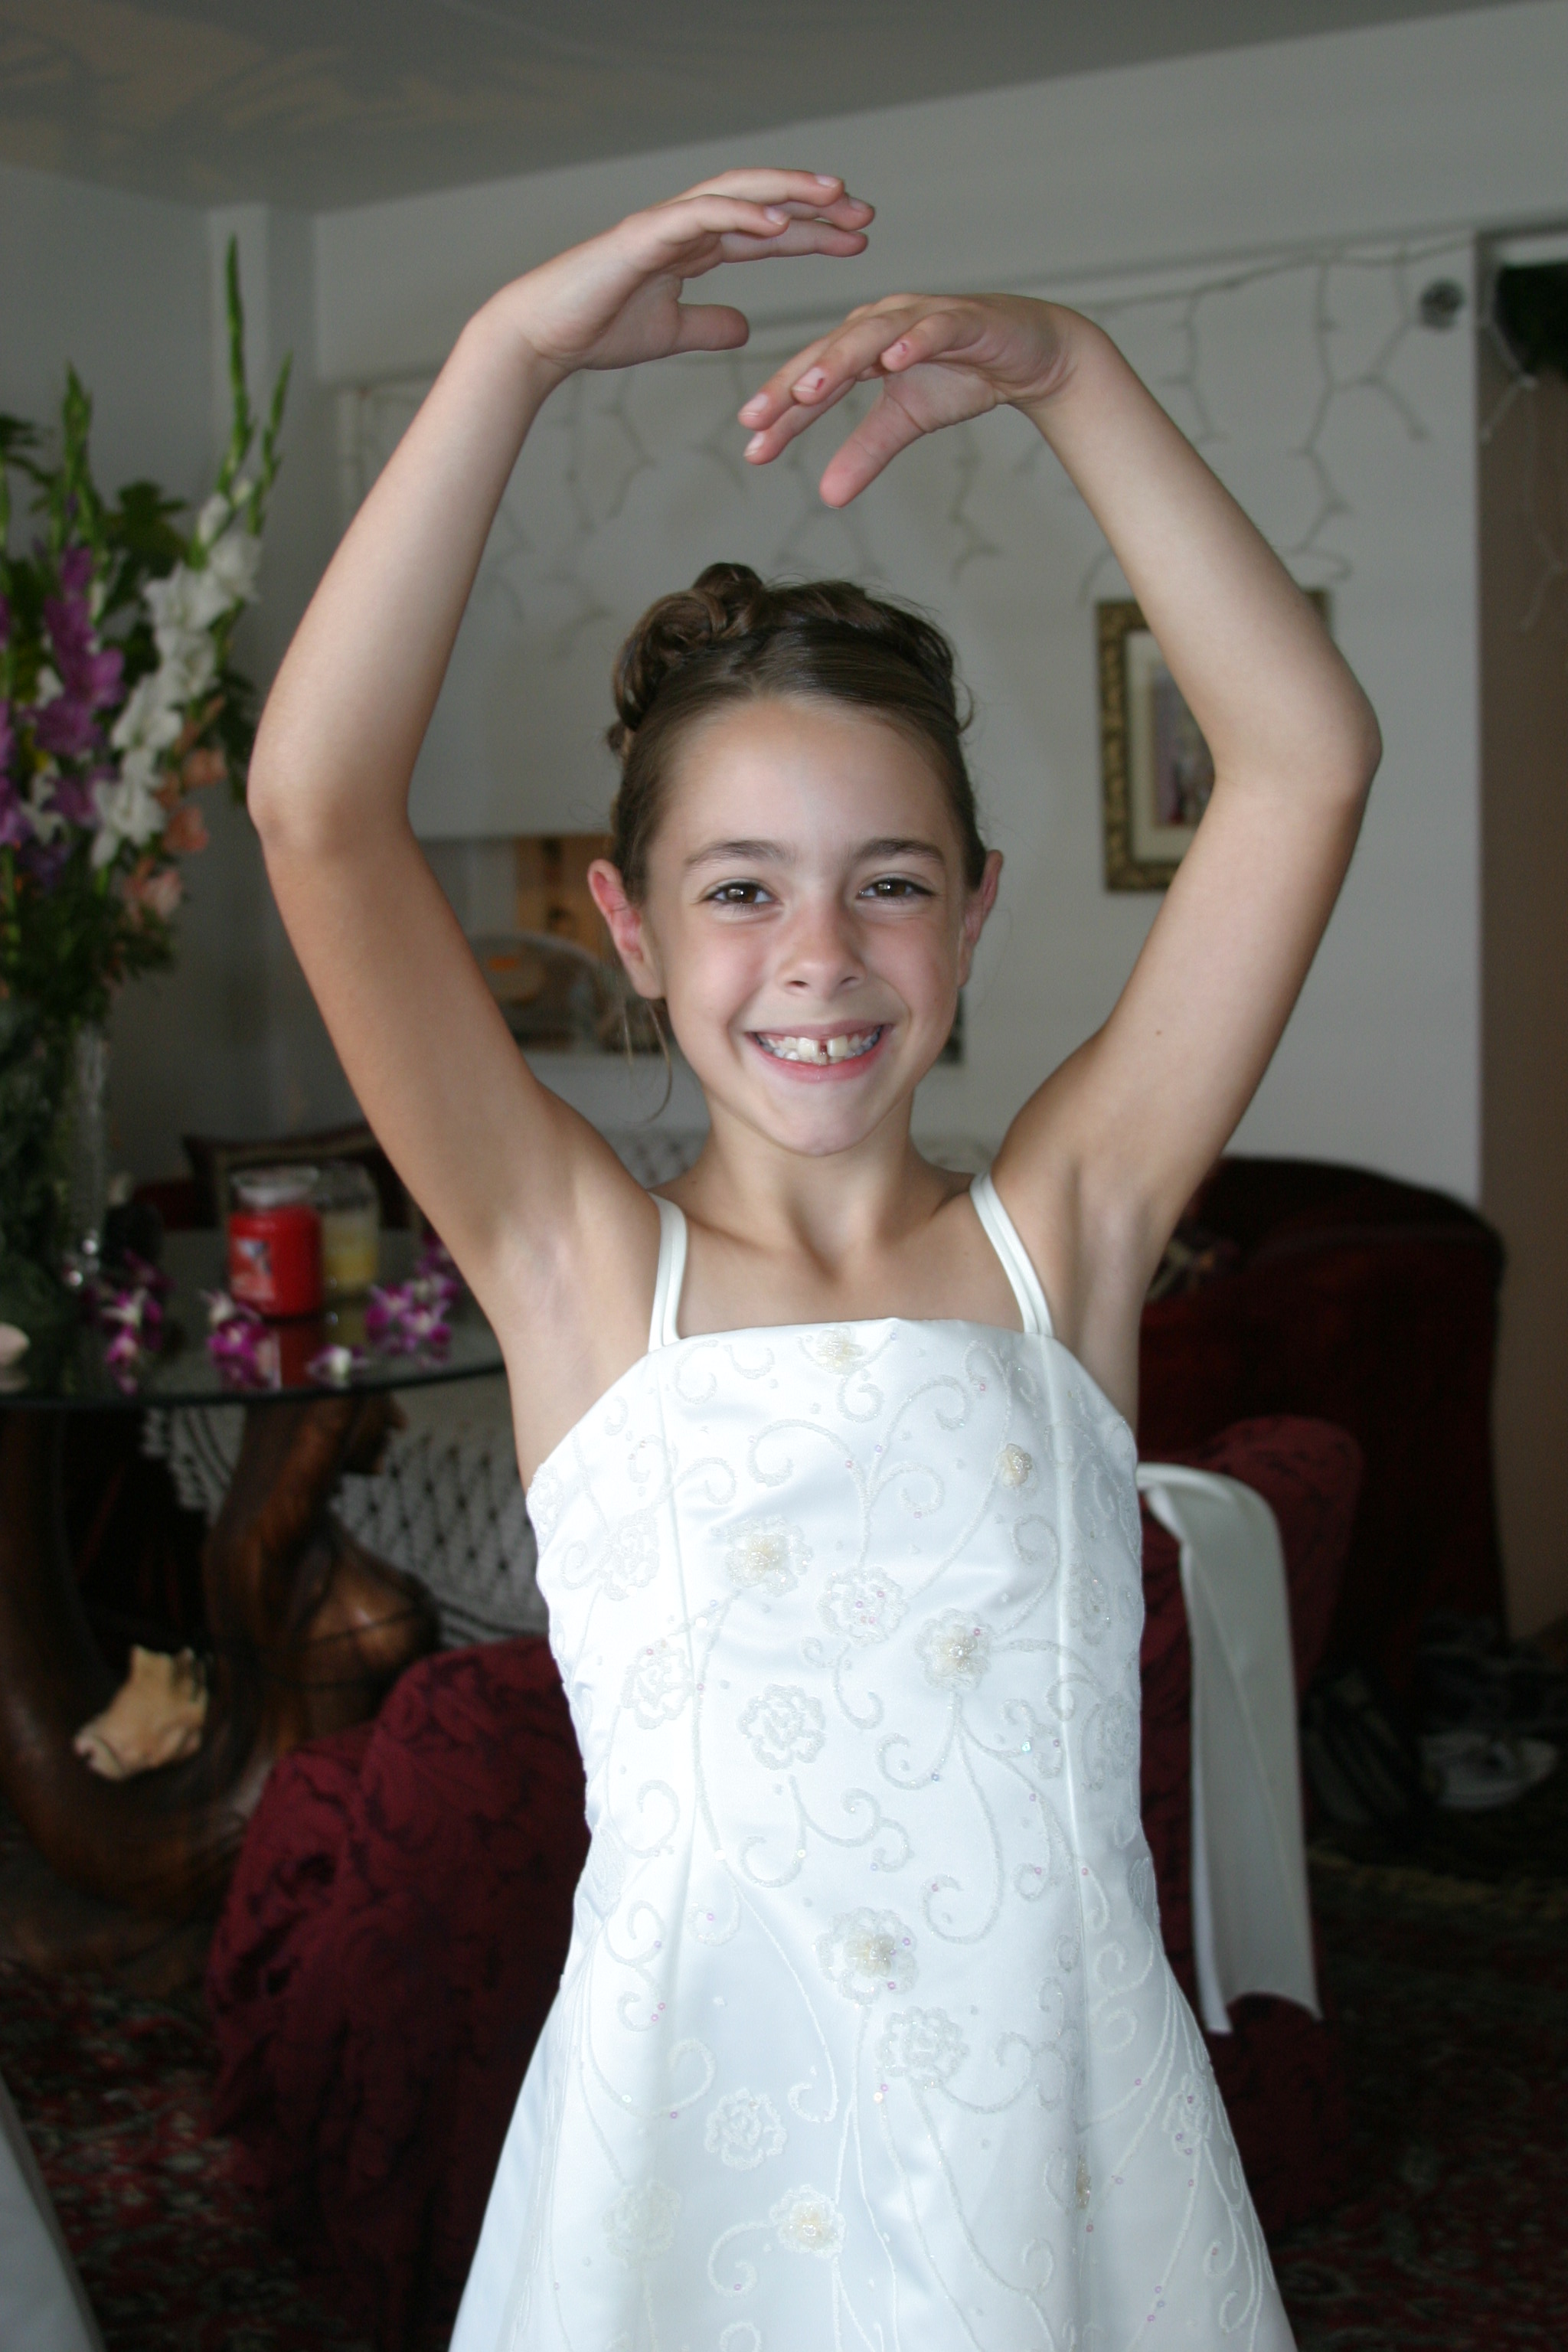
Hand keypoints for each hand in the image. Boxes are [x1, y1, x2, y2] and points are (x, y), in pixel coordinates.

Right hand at [496, 171, 872, 386]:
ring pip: (737, 193)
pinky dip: (742, 212)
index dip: (811, 230)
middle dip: (814, 204)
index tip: (855, 238)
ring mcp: (664, 224)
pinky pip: (701, 214)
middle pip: (762, 202)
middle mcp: (684, 226)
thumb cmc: (594, 331)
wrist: (542, 339)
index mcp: (692, 247)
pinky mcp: (644, 234)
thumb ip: (708, 325)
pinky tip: (780, 218)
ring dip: (788, 191)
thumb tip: (745, 327)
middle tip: (864, 212)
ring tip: (834, 197)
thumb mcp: (670, 333)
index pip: (764, 229)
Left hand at [738, 294, 1075, 505]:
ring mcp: (921, 316)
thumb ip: (865, 452)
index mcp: (863, 346)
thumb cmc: (963, 375)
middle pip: (828, 354)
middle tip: (757, 418)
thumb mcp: (906, 421)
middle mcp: (882, 323)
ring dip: (839, 360)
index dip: (781, 413)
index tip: (751, 447)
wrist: (1029, 356)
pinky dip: (913, 341)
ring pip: (872, 335)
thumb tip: (827, 496)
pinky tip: (894, 360)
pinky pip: (933, 327)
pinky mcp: (963, 318)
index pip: (813, 381)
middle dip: (791, 386)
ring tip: (811, 390)